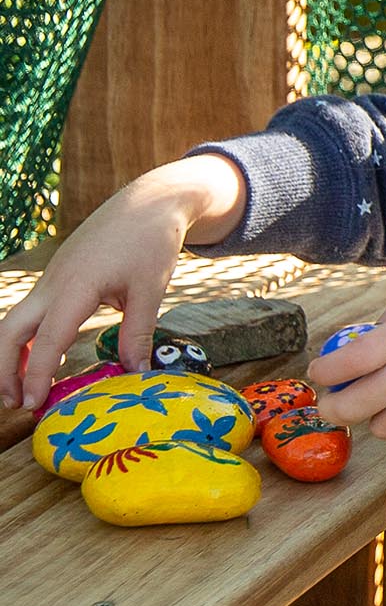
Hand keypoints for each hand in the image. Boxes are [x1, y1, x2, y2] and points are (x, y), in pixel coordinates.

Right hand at [0, 155, 246, 406]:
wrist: (149, 201)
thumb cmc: (151, 241)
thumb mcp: (151, 288)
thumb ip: (139, 332)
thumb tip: (135, 373)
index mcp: (76, 286)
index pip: (48, 339)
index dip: (38, 375)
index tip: (34, 404)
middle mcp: (53, 283)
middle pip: (10, 331)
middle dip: (6, 369)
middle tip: (18, 404)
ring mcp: (51, 279)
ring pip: (16, 322)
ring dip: (14, 356)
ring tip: (24, 390)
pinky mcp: (57, 278)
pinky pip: (33, 313)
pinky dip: (30, 339)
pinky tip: (45, 358)